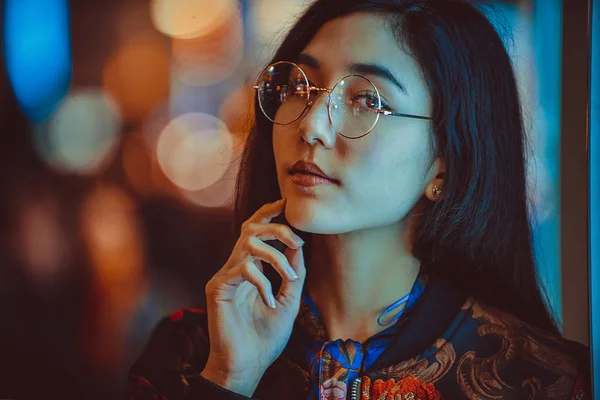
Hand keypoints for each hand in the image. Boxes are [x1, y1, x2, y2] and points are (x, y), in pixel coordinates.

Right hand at [201, 198, 305, 395]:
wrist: (248, 365)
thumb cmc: (266, 337)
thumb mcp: (290, 300)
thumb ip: (293, 272)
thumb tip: (300, 245)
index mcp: (250, 268)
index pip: (256, 231)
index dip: (268, 213)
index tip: (286, 204)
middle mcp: (235, 267)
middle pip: (250, 228)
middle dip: (278, 229)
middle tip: (298, 241)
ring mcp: (225, 276)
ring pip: (248, 244)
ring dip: (276, 258)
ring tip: (290, 279)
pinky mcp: (217, 288)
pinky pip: (243, 270)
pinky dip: (263, 283)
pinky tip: (270, 303)